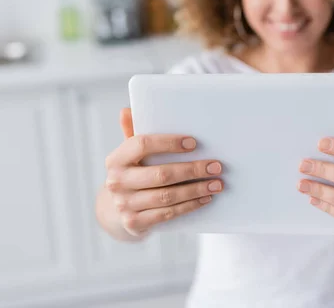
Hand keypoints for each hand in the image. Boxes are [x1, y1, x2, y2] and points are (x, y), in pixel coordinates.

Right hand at [104, 108, 223, 236]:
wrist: (115, 211)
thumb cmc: (132, 173)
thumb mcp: (130, 154)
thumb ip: (132, 132)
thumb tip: (127, 109)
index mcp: (116, 159)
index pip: (141, 144)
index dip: (168, 143)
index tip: (193, 142)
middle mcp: (117, 182)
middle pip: (160, 174)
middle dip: (192, 169)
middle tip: (216, 166)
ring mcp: (124, 204)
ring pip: (167, 196)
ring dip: (196, 189)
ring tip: (217, 183)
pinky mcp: (135, 223)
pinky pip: (168, 214)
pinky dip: (190, 205)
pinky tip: (206, 198)